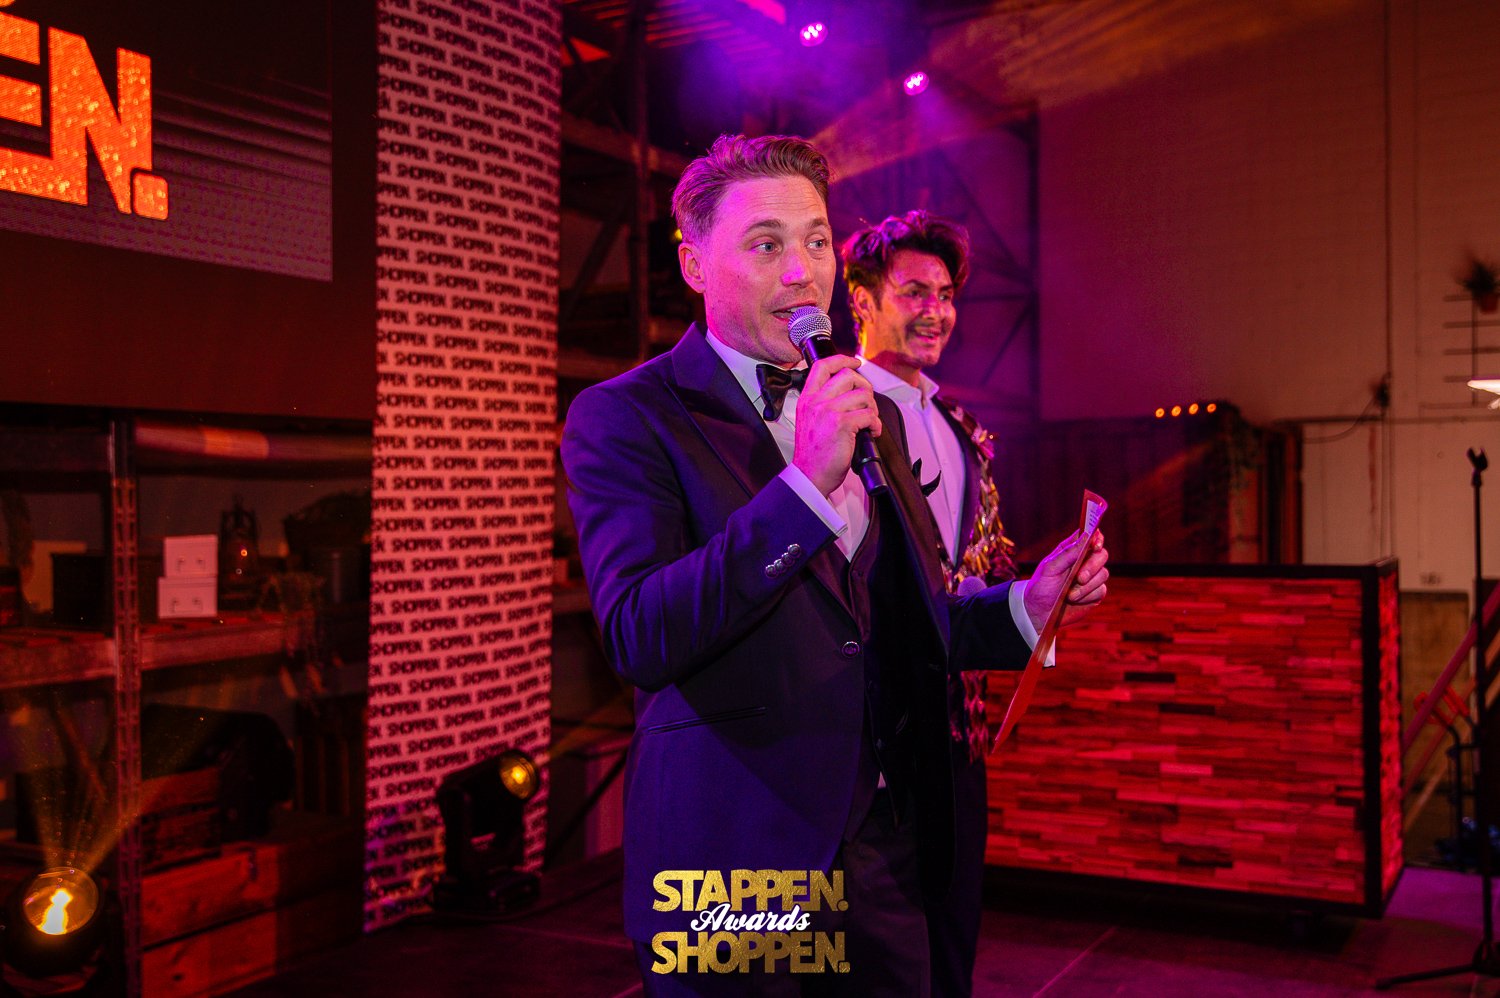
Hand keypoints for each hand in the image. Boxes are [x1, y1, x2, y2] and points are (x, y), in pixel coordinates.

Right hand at [791, 356, 881, 495]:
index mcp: (806, 399)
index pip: (822, 366)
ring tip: (868, 422)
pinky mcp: (842, 424)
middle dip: (864, 387)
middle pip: (848, 376)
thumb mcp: (808, 421)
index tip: (855, 362)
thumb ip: (822, 404)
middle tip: (866, 403)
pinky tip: (871, 432)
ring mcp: (828, 411)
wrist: (809, 476)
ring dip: (872, 408)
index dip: (842, 359)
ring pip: (863, 395)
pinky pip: (869, 415)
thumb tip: (849, 393)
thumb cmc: (812, 454)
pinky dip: (876, 424)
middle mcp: (816, 402)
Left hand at [1022, 529, 1108, 632]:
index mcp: (1072, 550)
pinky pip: (1101, 591)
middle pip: (1102, 555)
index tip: (1095, 545)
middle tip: (1080, 578)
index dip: (1097, 538)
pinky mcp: (1095, 593)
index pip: (1091, 537)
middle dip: (1092, 567)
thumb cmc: (1042, 586)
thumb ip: (1068, 553)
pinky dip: (1087, 596)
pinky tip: (1074, 600)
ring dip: (1086, 587)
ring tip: (1069, 595)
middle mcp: (1084, 561)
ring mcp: (1091, 578)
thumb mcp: (1050, 568)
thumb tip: (1086, 536)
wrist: (1039, 612)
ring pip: (1103, 574)